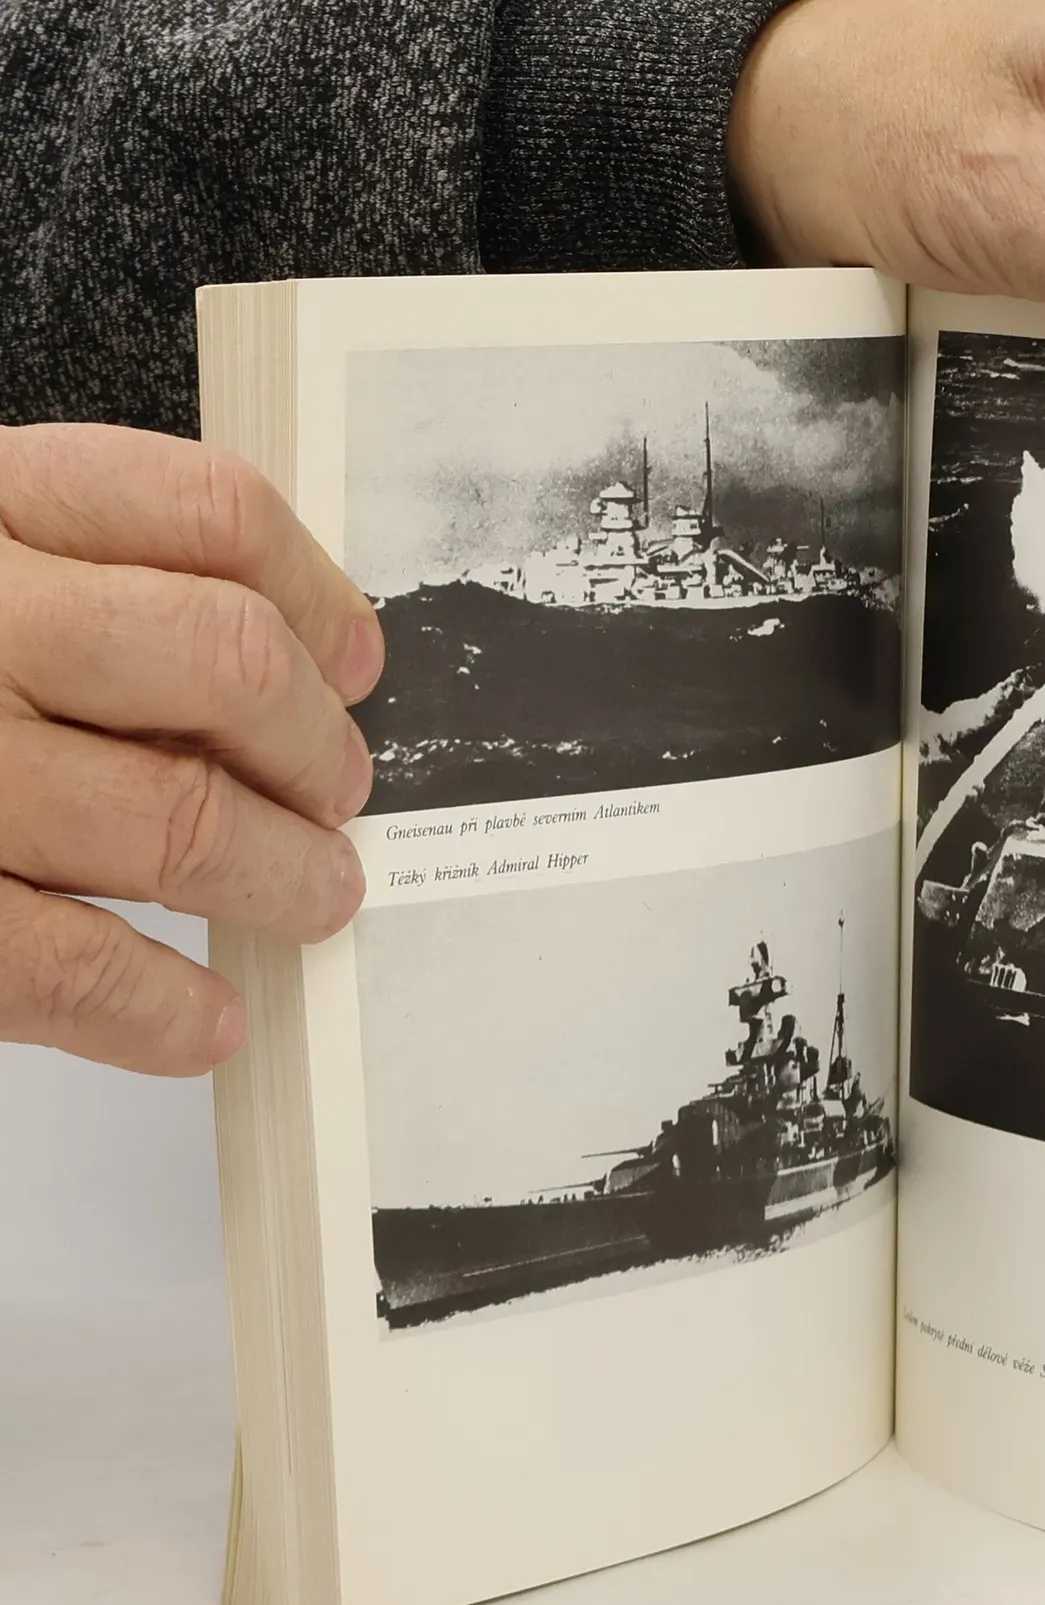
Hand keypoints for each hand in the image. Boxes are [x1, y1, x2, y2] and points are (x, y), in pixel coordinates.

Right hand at [0, 426, 382, 1075]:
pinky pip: (60, 966)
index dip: (315, 592)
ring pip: (170, 816)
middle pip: (222, 662)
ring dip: (282, 876)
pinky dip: (158, 1011)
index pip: (201, 512)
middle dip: (316, 747)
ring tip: (315, 898)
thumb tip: (293, 663)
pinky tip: (205, 1024)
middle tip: (339, 795)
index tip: (356, 658)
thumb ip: (78, 577)